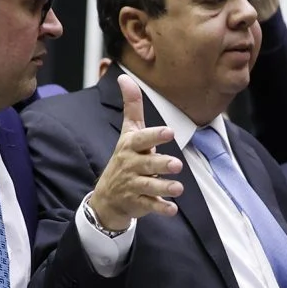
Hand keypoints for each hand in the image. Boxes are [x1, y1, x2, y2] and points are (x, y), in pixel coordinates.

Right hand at [88, 76, 183, 230]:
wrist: (108, 196)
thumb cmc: (125, 157)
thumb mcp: (128, 133)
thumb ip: (132, 107)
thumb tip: (125, 77)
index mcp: (131, 147)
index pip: (142, 139)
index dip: (155, 136)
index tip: (169, 132)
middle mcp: (132, 166)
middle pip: (148, 164)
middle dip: (161, 164)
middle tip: (177, 164)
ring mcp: (134, 185)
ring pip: (150, 186)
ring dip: (164, 187)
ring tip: (178, 188)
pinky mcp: (138, 203)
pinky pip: (150, 206)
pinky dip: (161, 209)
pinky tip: (172, 209)